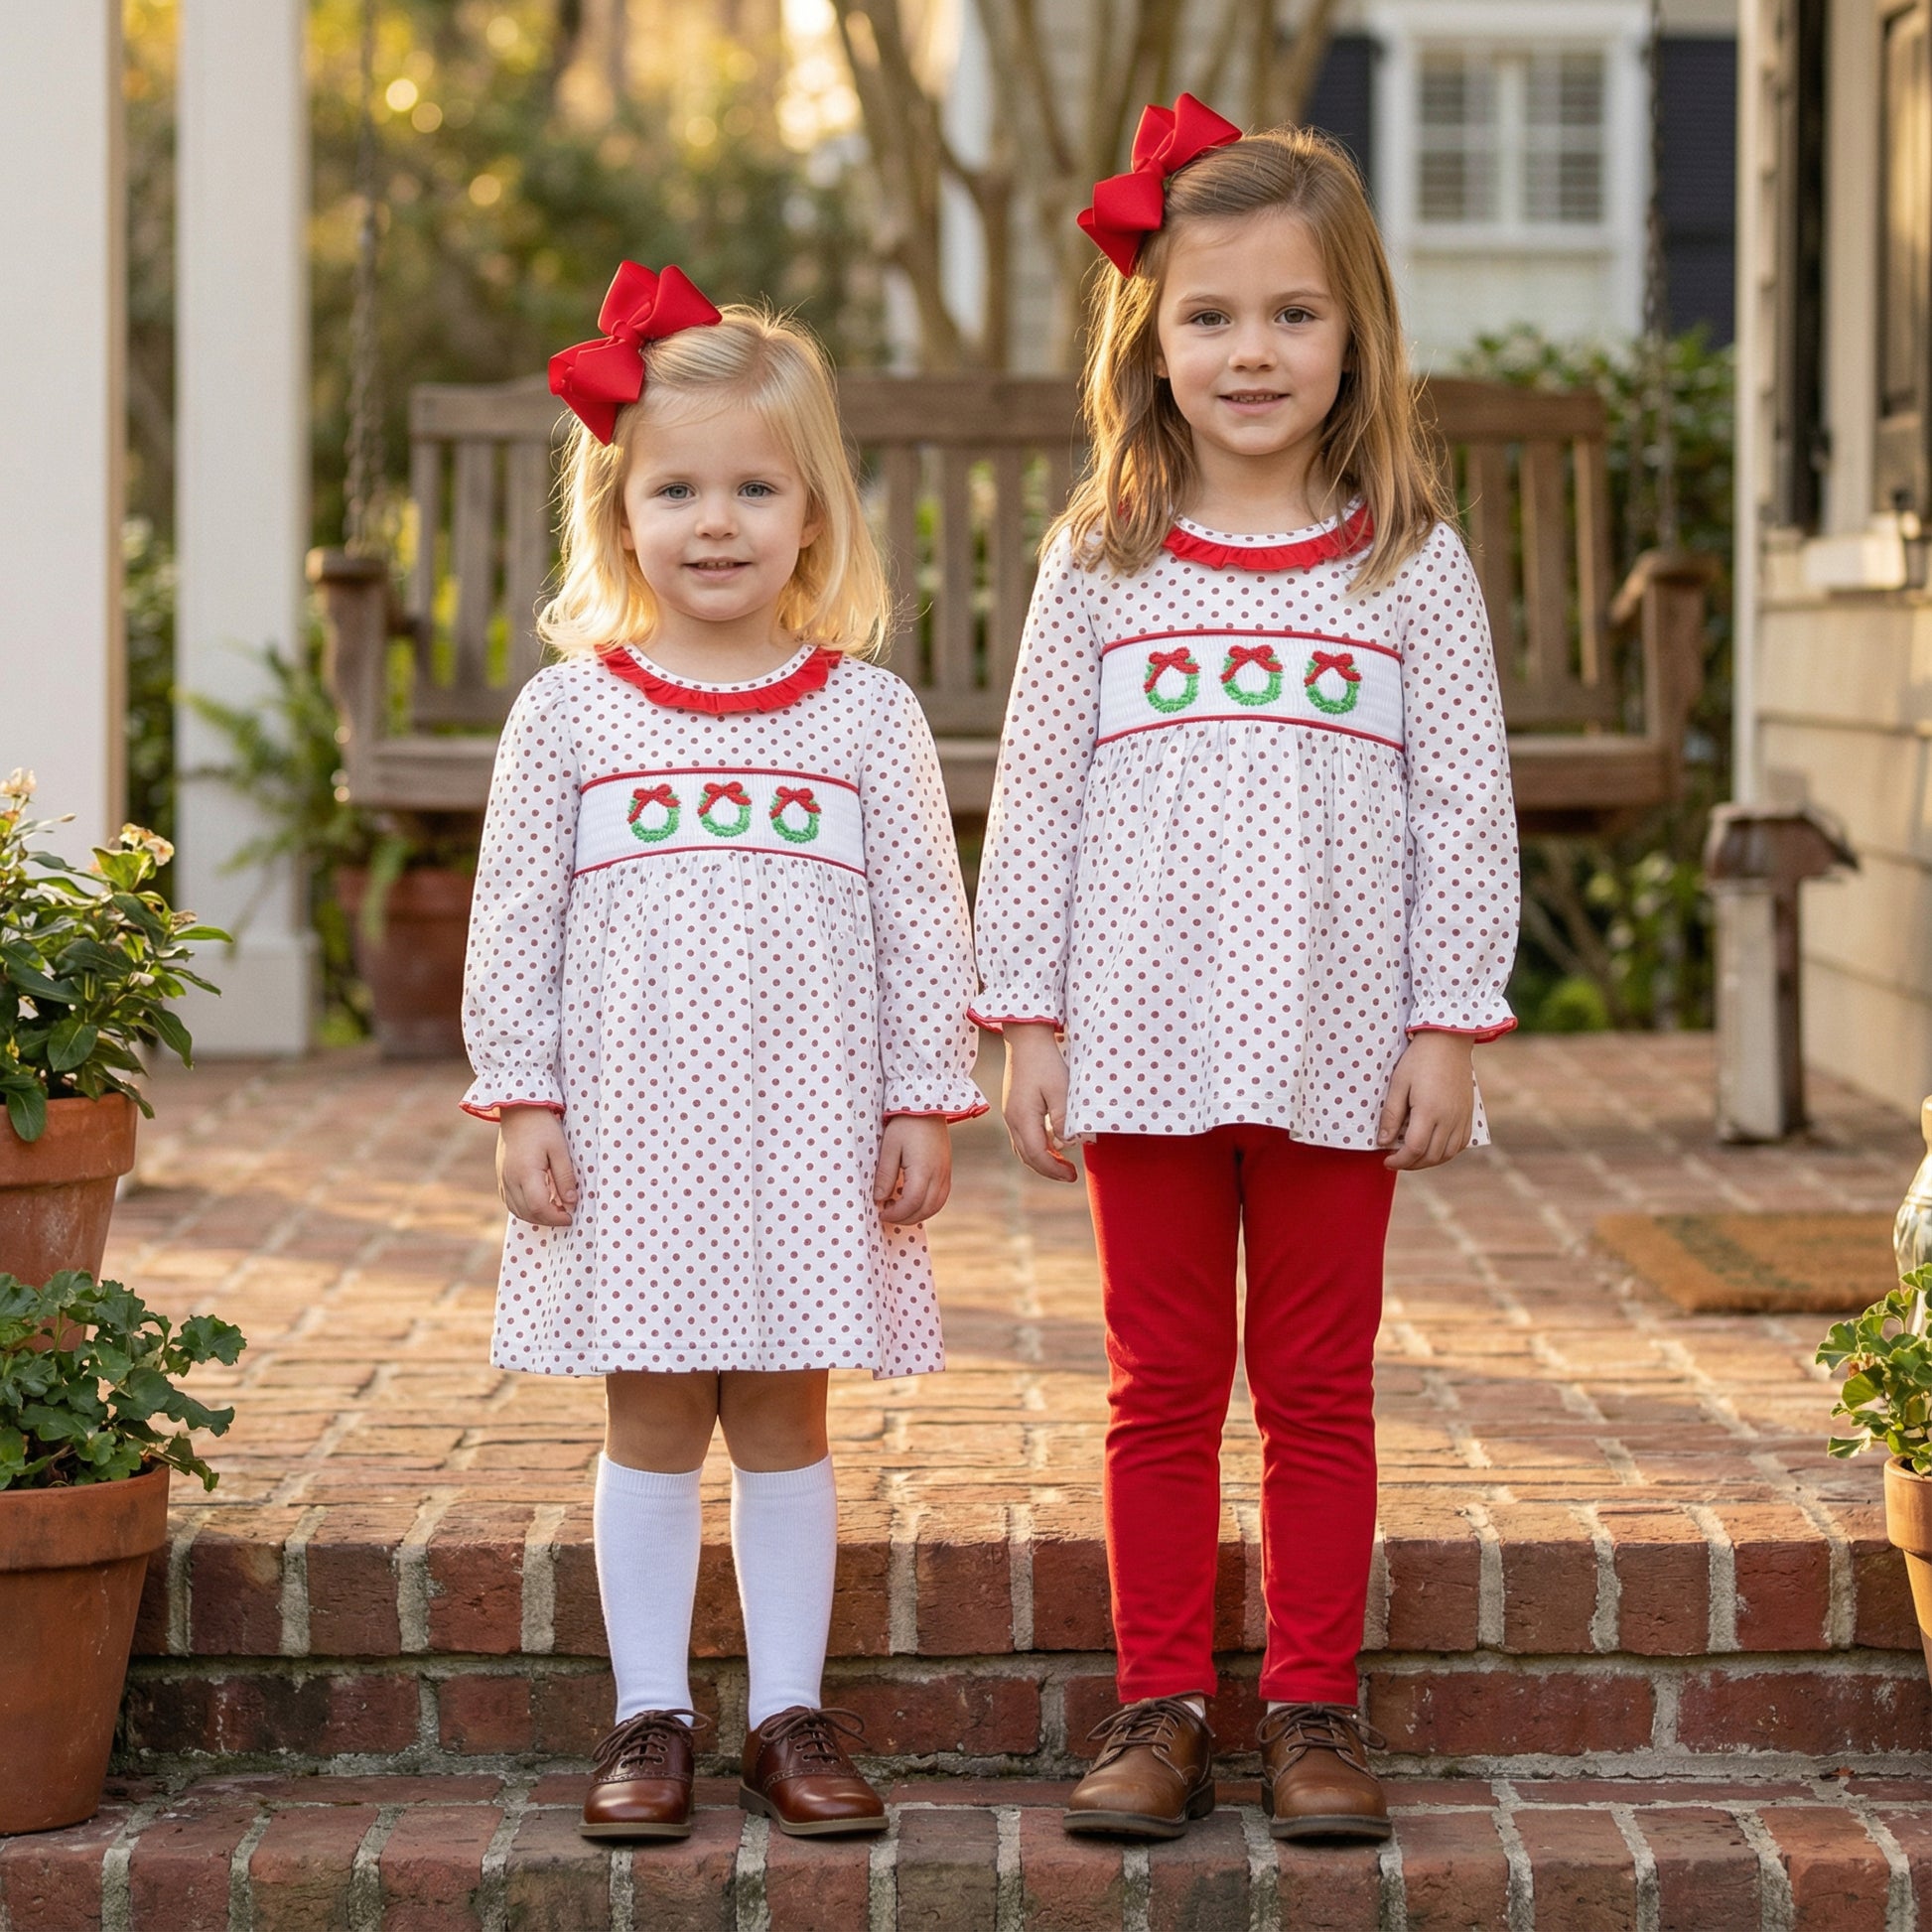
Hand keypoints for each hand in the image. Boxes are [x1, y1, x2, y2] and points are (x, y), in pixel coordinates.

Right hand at [497, 1106, 578, 1225]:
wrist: (518, 1110)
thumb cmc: (542, 1126)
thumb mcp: (560, 1149)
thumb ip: (565, 1177)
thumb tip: (571, 1202)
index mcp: (525, 1172)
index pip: (539, 1207)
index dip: (555, 1217)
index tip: (571, 1217)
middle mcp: (510, 1179)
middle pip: (527, 1212)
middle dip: (548, 1220)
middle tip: (565, 1216)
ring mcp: (502, 1178)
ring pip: (516, 1210)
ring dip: (535, 1216)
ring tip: (554, 1211)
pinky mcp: (500, 1176)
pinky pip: (509, 1201)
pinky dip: (524, 1209)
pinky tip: (538, 1204)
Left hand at [875, 1116, 952, 1224]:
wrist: (928, 1106)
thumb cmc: (905, 1124)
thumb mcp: (889, 1148)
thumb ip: (885, 1175)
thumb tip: (879, 1199)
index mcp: (924, 1169)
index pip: (912, 1203)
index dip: (896, 1214)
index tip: (881, 1213)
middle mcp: (939, 1174)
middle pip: (926, 1209)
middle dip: (905, 1218)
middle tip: (887, 1215)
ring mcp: (946, 1173)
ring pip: (936, 1206)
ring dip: (918, 1214)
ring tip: (899, 1210)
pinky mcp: (947, 1170)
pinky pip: (941, 1197)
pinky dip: (927, 1206)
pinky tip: (912, 1201)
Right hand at [1001, 1023, 1076, 1182]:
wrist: (1026, 1039)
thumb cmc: (1046, 1062)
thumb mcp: (1061, 1090)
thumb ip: (1063, 1119)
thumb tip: (1066, 1144)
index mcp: (1022, 1117)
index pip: (1037, 1155)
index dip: (1055, 1169)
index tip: (1072, 1175)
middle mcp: (1012, 1119)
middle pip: (1027, 1157)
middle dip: (1048, 1170)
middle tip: (1070, 1175)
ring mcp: (1010, 1114)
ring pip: (1023, 1149)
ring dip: (1041, 1160)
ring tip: (1062, 1165)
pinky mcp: (1013, 1107)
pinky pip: (1022, 1137)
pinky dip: (1036, 1148)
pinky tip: (1051, 1145)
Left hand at [1378, 1032, 1476, 1170]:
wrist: (1449, 1041)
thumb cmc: (1419, 1060)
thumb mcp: (1398, 1084)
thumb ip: (1391, 1115)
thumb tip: (1383, 1142)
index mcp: (1429, 1110)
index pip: (1414, 1149)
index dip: (1399, 1160)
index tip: (1386, 1160)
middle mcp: (1449, 1118)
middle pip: (1431, 1156)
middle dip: (1411, 1164)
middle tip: (1395, 1160)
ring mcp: (1462, 1117)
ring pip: (1447, 1154)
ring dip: (1428, 1161)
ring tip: (1411, 1157)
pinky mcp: (1469, 1114)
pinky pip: (1460, 1144)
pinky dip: (1446, 1152)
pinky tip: (1432, 1148)